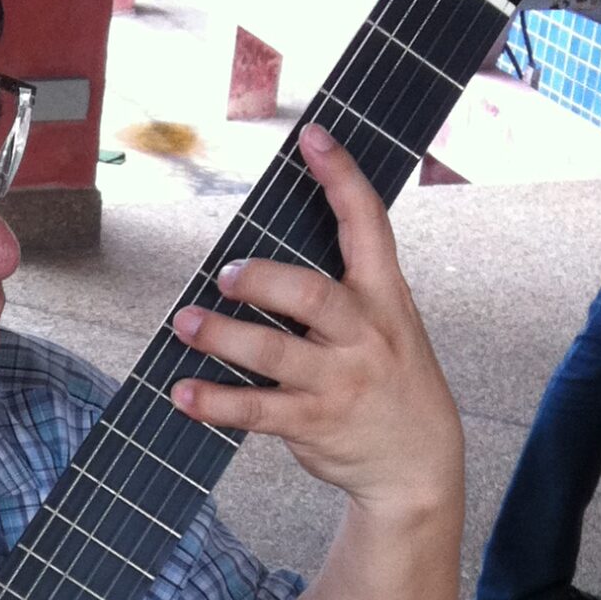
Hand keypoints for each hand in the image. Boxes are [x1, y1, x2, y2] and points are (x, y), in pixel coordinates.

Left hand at [167, 124, 462, 519]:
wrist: (417, 461)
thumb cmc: (388, 377)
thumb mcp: (387, 323)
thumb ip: (342, 290)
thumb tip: (267, 256)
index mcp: (383, 296)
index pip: (367, 225)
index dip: (341, 178)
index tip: (312, 138)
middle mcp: (363, 335)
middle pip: (311, 297)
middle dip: (264, 281)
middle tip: (226, 274)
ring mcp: (339, 381)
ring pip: (274, 354)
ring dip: (223, 337)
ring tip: (186, 323)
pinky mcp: (314, 423)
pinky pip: (257, 411)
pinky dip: (215, 403)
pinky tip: (183, 393)